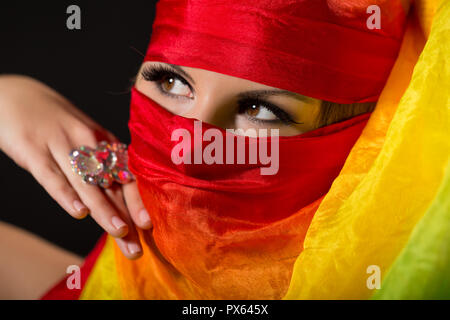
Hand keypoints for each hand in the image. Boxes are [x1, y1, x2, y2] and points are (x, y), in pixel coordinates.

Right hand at [0, 75, 151, 258]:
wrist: (15, 94)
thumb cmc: (56, 124)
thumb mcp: (82, 139)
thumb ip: (98, 167)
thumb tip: (118, 201)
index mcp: (102, 142)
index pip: (124, 176)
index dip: (137, 201)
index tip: (148, 226)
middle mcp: (87, 143)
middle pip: (110, 184)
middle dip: (126, 215)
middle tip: (137, 244)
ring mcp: (61, 145)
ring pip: (87, 182)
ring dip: (103, 209)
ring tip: (119, 231)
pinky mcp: (34, 149)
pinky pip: (52, 176)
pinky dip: (66, 194)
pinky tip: (79, 212)